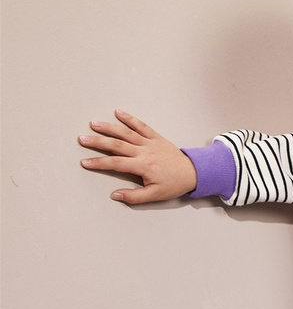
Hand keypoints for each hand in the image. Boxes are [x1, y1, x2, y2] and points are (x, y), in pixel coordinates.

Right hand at [79, 110, 196, 203]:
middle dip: (98, 142)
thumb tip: (115, 195)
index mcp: (143, 166)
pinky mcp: (156, 137)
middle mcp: (144, 152)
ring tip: (94, 124)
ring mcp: (150, 142)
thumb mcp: (155, 195)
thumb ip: (134, 196)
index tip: (85, 162)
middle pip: (117, 145)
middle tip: (82, 139)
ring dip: (109, 127)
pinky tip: (118, 112)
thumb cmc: (174, 184)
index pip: (115, 163)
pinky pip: (141, 126)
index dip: (99, 163)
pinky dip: (130, 118)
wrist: (193, 172)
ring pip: (126, 133)